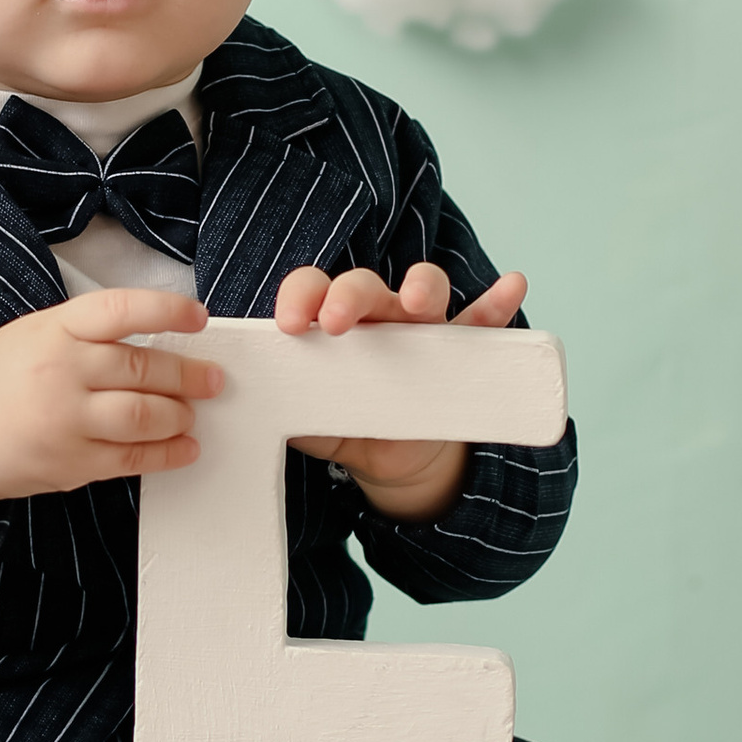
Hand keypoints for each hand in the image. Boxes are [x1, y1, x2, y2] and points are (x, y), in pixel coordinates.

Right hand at [0, 289, 222, 527]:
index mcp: (55, 330)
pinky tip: (183, 447)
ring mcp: (66, 421)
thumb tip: (157, 342)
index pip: (122, 311)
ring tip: (191, 413)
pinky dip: (167, 453)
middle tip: (213, 379)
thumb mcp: (33, 334)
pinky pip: (132, 458)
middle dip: (190, 375)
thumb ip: (88, 334)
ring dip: (180, 415)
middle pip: (144, 369)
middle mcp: (62, 372)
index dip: (167, 310)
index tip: (198, 317)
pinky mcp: (71, 463)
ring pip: (145, 416)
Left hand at [270, 259, 527, 523]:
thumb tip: (229, 405)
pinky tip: (512, 285)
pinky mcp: (462, 353)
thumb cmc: (342, 419)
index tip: (288, 325)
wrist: (390, 457)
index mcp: (334, 322)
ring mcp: (423, 331)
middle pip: (365, 285)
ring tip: (418, 302)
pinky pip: (482, 324)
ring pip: (425, 291)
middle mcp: (378, 315)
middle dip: (349, 294)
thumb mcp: (307, 415)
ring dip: (422, 287)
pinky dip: (498, 303)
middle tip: (335, 323)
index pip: (313, 290)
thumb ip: (277, 403)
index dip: (299, 296)